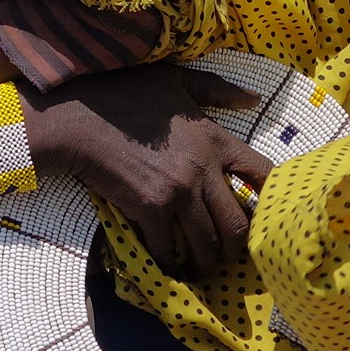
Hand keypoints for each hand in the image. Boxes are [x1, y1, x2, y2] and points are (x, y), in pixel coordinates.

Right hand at [23, 65, 272, 276]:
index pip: (262, 174)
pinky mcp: (151, 208)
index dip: (271, 202)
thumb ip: (217, 89)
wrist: (78, 118)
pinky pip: (169, 248)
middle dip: (235, 249)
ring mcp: (178, 190)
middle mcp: (203, 168)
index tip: (264, 218)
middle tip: (226, 258)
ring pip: (207, 244)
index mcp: (215, 138)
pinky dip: (169, 263)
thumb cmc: (124, 94)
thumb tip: (254, 98)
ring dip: (205, 264)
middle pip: (238, 224)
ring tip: (199, 271)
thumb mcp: (175, 79)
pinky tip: (167, 267)